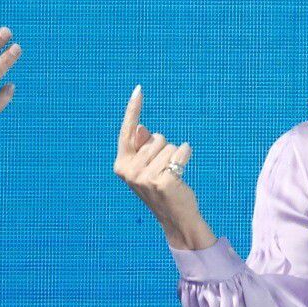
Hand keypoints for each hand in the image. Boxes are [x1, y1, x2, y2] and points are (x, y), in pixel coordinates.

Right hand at [113, 86, 215, 250]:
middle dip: (164, 148)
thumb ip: (142, 148)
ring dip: (175, 156)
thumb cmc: (161, 188)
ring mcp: (145, 178)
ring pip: (169, 145)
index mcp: (122, 165)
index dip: (133, 109)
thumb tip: (141, 128)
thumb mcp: (147, 167)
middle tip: (164, 170)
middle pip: (155, 138)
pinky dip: (185, 156)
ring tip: (172, 174)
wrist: (175, 218)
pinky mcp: (162, 181)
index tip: (139, 89)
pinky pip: (180, 152)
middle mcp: (129, 171)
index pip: (127, 132)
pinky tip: (182, 172)